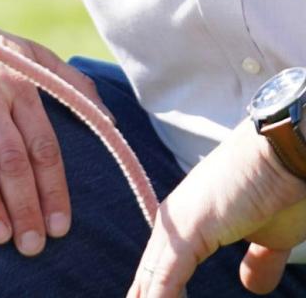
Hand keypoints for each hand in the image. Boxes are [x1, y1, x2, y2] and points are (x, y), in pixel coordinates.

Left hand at [128, 120, 305, 296]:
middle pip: (149, 276)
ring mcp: (176, 225)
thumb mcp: (272, 237)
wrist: (287, 152)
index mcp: (187, 223)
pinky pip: (166, 275)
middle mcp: (173, 222)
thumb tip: (250, 286)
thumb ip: (257, 261)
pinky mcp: (187, 230)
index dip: (157, 294)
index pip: (162, 270)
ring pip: (152, 278)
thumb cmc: (283, 188)